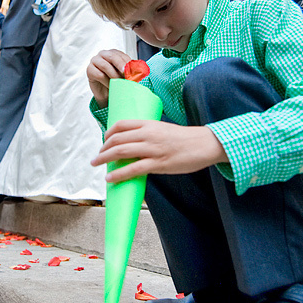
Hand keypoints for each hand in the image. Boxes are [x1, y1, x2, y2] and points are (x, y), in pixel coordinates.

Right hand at [86, 49, 131, 108]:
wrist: (106, 93)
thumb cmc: (116, 81)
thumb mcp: (125, 75)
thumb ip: (131, 70)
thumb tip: (141, 71)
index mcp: (113, 53)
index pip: (122, 55)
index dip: (129, 63)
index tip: (135, 71)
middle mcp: (103, 54)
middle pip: (113, 57)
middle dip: (121, 65)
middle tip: (127, 74)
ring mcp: (95, 61)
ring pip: (106, 66)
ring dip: (115, 76)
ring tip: (121, 84)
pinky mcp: (89, 70)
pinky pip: (99, 75)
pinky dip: (107, 81)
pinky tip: (111, 86)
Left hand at [91, 120, 227, 183]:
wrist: (205, 144)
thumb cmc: (186, 139)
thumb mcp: (164, 130)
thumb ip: (149, 134)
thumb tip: (135, 144)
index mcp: (149, 124)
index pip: (121, 124)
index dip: (108, 133)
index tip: (104, 141)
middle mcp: (148, 134)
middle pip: (117, 139)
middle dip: (103, 148)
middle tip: (97, 157)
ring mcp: (153, 149)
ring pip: (121, 152)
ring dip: (105, 159)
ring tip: (97, 164)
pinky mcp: (159, 163)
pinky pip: (133, 169)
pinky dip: (119, 174)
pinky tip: (111, 178)